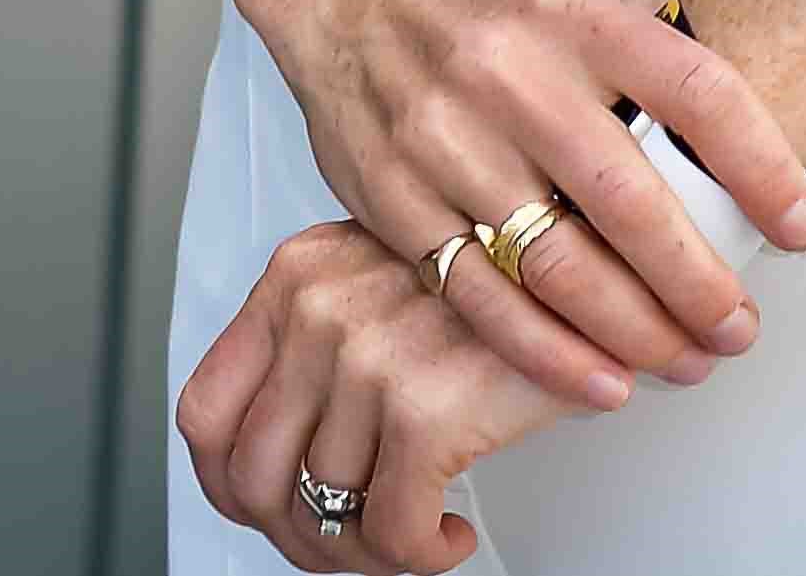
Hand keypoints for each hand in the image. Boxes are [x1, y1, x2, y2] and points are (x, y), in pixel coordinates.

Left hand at [176, 215, 579, 566]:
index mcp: (297, 274)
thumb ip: (319, 341)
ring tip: (412, 533)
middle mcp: (320, 309)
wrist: (600, 260)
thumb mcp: (383, 275)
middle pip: (257, 480)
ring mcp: (368, 357)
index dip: (228, 486)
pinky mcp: (424, 409)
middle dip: (303, 534)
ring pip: (324, 516)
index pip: (205, 412)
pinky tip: (451, 532)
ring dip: (370, 550)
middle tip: (351, 537)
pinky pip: (391, 536)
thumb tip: (275, 460)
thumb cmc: (502, 272)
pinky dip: (421, 555)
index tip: (269, 507)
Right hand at [251, 0, 805, 408]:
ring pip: (559, 267)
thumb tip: (750, 147)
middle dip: (697, 282)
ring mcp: (448, 141)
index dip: (760, 165)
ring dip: (636, 332)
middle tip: (739, 326)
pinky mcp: (397, 203)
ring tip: (686, 360)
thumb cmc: (489, 7)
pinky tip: (600, 381)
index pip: (694, 89)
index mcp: (576, 12)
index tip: (799, 225)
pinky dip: (549, 355)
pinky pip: (484, 301)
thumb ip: (652, 60)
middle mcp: (513, 73)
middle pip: (629, 200)